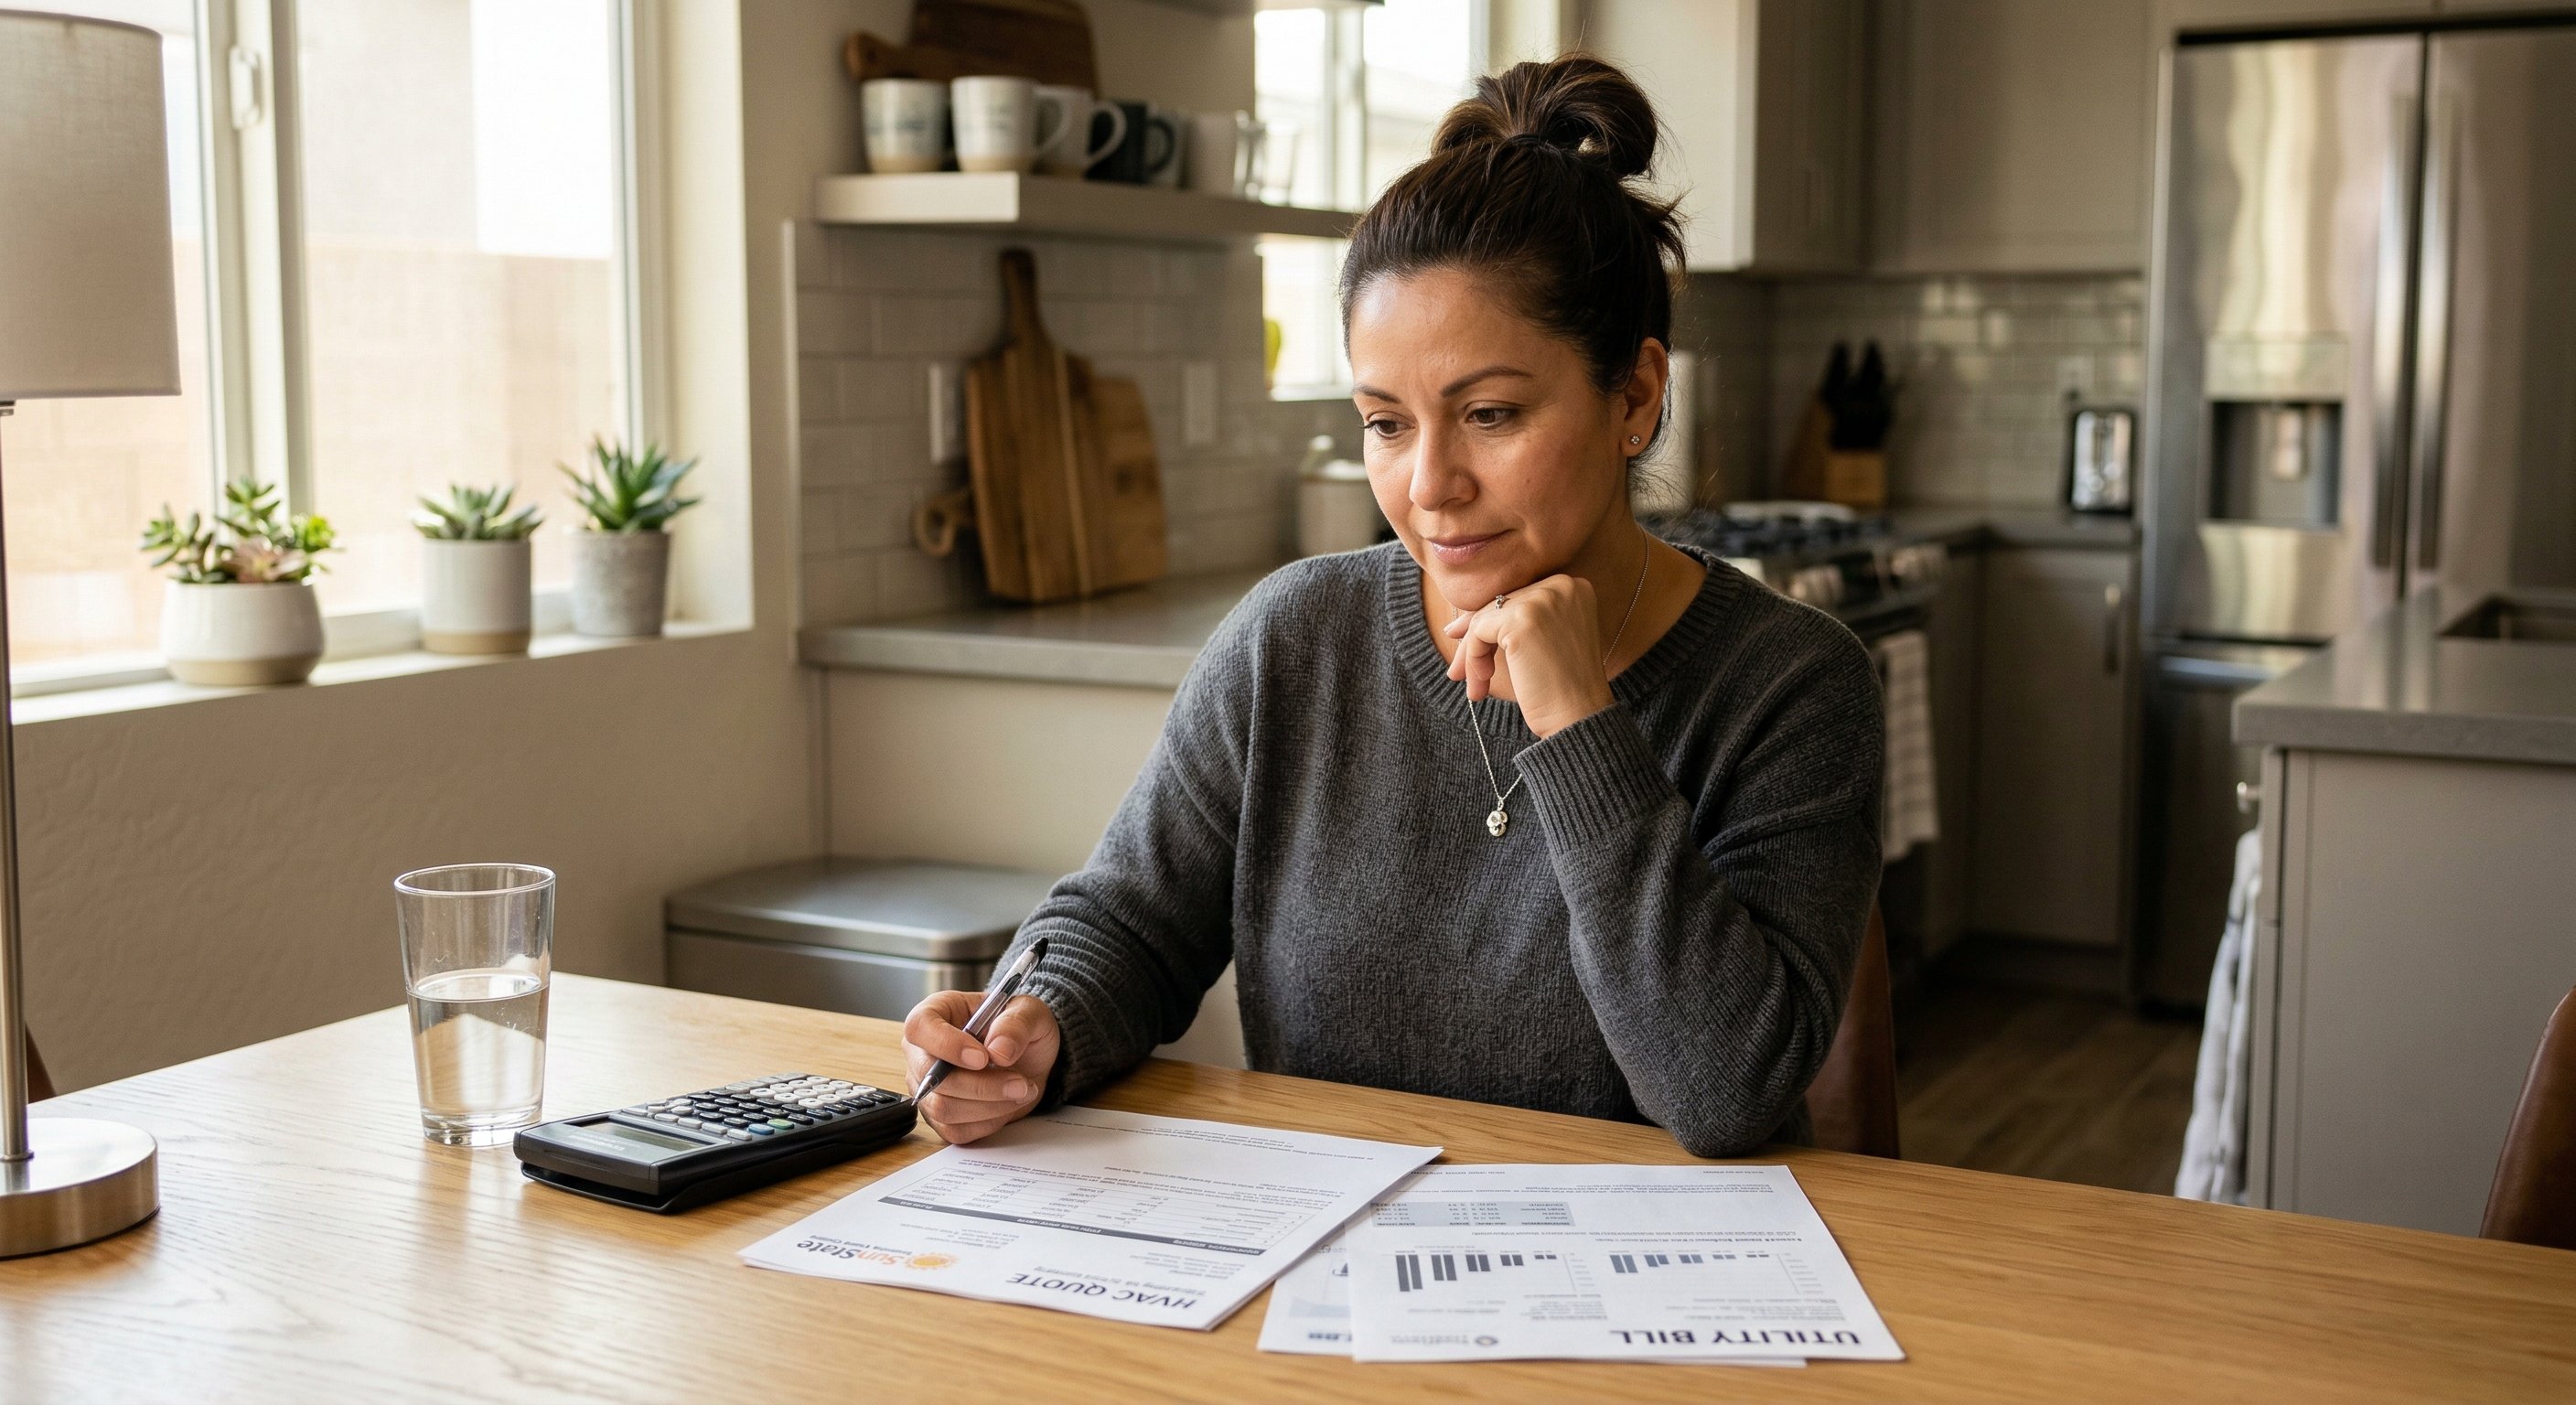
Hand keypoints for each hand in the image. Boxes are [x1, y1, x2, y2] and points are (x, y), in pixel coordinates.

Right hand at [901, 989, 1061, 1144]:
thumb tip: (998, 1051)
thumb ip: (1016, 1024)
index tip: (982, 1058)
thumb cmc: (1019, 1028)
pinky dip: (988, 1121)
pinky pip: (956, 1130)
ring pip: (943, 1108)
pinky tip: (1007, 1104)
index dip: (947, 1045)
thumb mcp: (1030, 1012)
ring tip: (1021, 1090)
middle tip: (1020, 1083)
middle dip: (981, 1085)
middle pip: (931, 1078)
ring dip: (989, 1105)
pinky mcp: (940, 1117)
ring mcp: (927, 1088)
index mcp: (936, 1013)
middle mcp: (922, 1052)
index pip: (919, 1028)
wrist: (1029, 1058)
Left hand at [1442, 572, 1616, 737]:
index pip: (1518, 598)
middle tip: (1457, 671)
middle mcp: (1560, 586)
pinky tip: (1483, 683)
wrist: (1580, 716)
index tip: (1470, 647)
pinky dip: (1474, 658)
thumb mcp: (1541, 645)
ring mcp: (1542, 600)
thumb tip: (1456, 625)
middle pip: (1500, 606)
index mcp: (1571, 588)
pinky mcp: (1521, 619)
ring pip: (1485, 619)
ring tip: (1475, 687)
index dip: (1493, 625)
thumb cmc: (1562, 688)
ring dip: (1473, 655)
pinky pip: (1478, 632)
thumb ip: (1512, 624)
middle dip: (1476, 640)